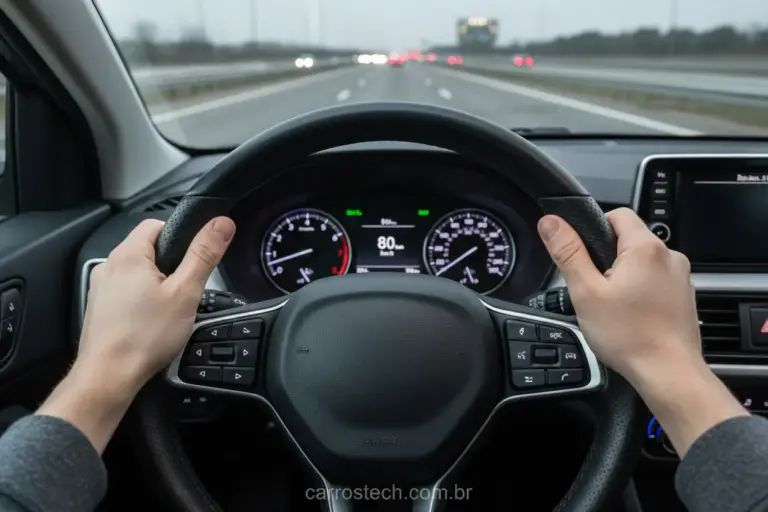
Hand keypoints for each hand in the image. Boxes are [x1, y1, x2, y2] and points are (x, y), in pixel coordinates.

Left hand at [75, 217, 235, 390]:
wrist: (109, 376)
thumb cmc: (144, 337)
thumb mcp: (185, 292)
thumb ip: (204, 254)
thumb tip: (221, 224)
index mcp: (128, 254)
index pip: (156, 223)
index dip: (180, 236)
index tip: (193, 258)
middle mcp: (109, 266)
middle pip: (147, 249)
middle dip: (170, 265)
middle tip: (184, 290)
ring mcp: (101, 288)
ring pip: (137, 273)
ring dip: (155, 284)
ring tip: (169, 310)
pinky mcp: (100, 308)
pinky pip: (126, 292)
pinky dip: (141, 301)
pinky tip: (151, 322)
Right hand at [536, 208, 701, 382]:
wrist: (668, 373)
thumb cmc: (629, 337)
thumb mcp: (586, 292)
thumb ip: (568, 252)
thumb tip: (551, 222)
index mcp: (645, 248)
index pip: (617, 214)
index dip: (594, 228)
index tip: (584, 254)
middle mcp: (669, 256)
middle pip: (629, 240)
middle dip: (608, 258)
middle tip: (595, 288)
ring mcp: (680, 277)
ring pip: (642, 262)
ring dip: (625, 276)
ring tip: (613, 306)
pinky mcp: (684, 296)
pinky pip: (656, 281)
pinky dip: (641, 291)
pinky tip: (631, 316)